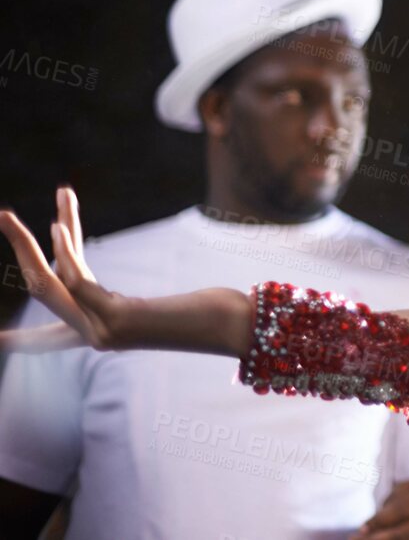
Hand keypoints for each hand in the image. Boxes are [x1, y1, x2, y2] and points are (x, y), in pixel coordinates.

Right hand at [0, 185, 250, 355]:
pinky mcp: (118, 320)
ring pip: (49, 284)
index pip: (49, 335)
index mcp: (105, 332)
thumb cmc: (216, 313)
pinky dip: (65, 250)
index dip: (22, 336)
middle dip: (19, 251)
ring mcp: (104, 332)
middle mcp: (96, 336)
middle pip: (41, 290)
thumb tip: (125, 305)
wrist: (240, 328)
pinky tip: (59, 225)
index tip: (0, 339)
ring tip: (12, 213)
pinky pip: (78, 281)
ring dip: (29, 242)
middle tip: (2, 216)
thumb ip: (135, 308)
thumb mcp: (168, 308)